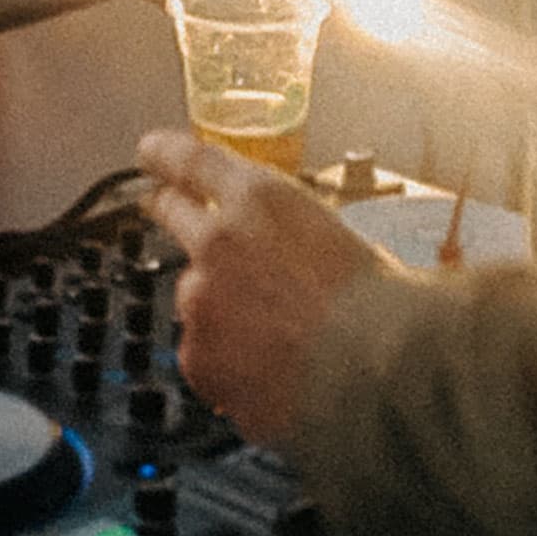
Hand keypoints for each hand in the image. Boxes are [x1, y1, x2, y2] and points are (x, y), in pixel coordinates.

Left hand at [136, 130, 385, 445]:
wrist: (388, 383)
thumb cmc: (387, 315)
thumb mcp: (348, 245)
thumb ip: (300, 238)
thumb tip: (291, 253)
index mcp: (261, 199)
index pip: (190, 159)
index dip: (164, 154)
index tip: (149, 152)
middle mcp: (219, 239)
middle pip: (172, 213)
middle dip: (169, 213)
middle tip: (169, 217)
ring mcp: (202, 299)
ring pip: (194, 297)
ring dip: (218, 310)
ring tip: (274, 341)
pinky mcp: (199, 356)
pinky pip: (203, 357)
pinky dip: (226, 367)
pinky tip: (270, 379)